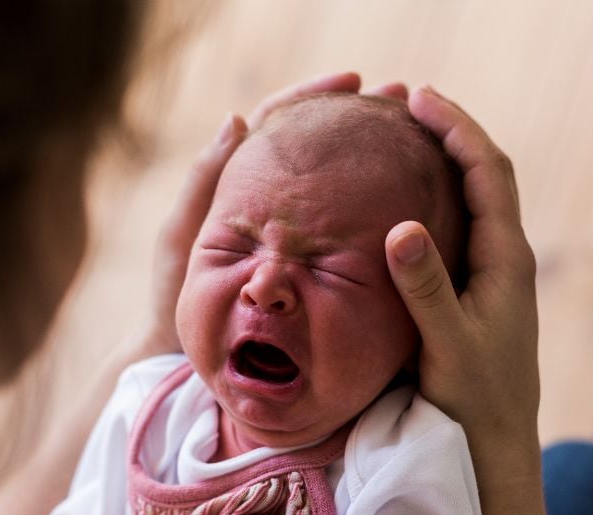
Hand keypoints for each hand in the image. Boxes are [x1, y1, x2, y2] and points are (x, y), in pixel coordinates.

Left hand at [140, 72, 407, 355]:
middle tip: (401, 99)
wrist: (188, 355)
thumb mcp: (183, 236)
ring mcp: (297, 231)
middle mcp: (274, 200)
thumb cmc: (176, 296)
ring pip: (338, 183)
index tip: (353, 81)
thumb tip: (238, 119)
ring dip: (374, 156)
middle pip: (319, 144)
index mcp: (241, 181)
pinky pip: (347, 228)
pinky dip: (373, 207)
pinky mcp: (314, 263)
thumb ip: (204, 181)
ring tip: (415, 137)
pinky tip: (407, 200)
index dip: (315, 96)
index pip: (281, 121)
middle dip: (359, 118)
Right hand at [385, 85, 539, 432]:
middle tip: (406, 101)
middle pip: (485, 174)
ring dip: (446, 159)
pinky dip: (438, 196)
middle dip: (451, 131)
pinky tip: (406, 199)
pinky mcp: (479, 292)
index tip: (418, 97)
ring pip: (474, 198)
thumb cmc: (475, 400)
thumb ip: (426, 288)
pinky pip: (461, 225)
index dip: (457, 128)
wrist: (496, 445)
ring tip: (405, 134)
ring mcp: (495, 274)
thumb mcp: (447, 345)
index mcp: (507, 259)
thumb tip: (401, 227)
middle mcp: (507, 258)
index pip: (488, 172)